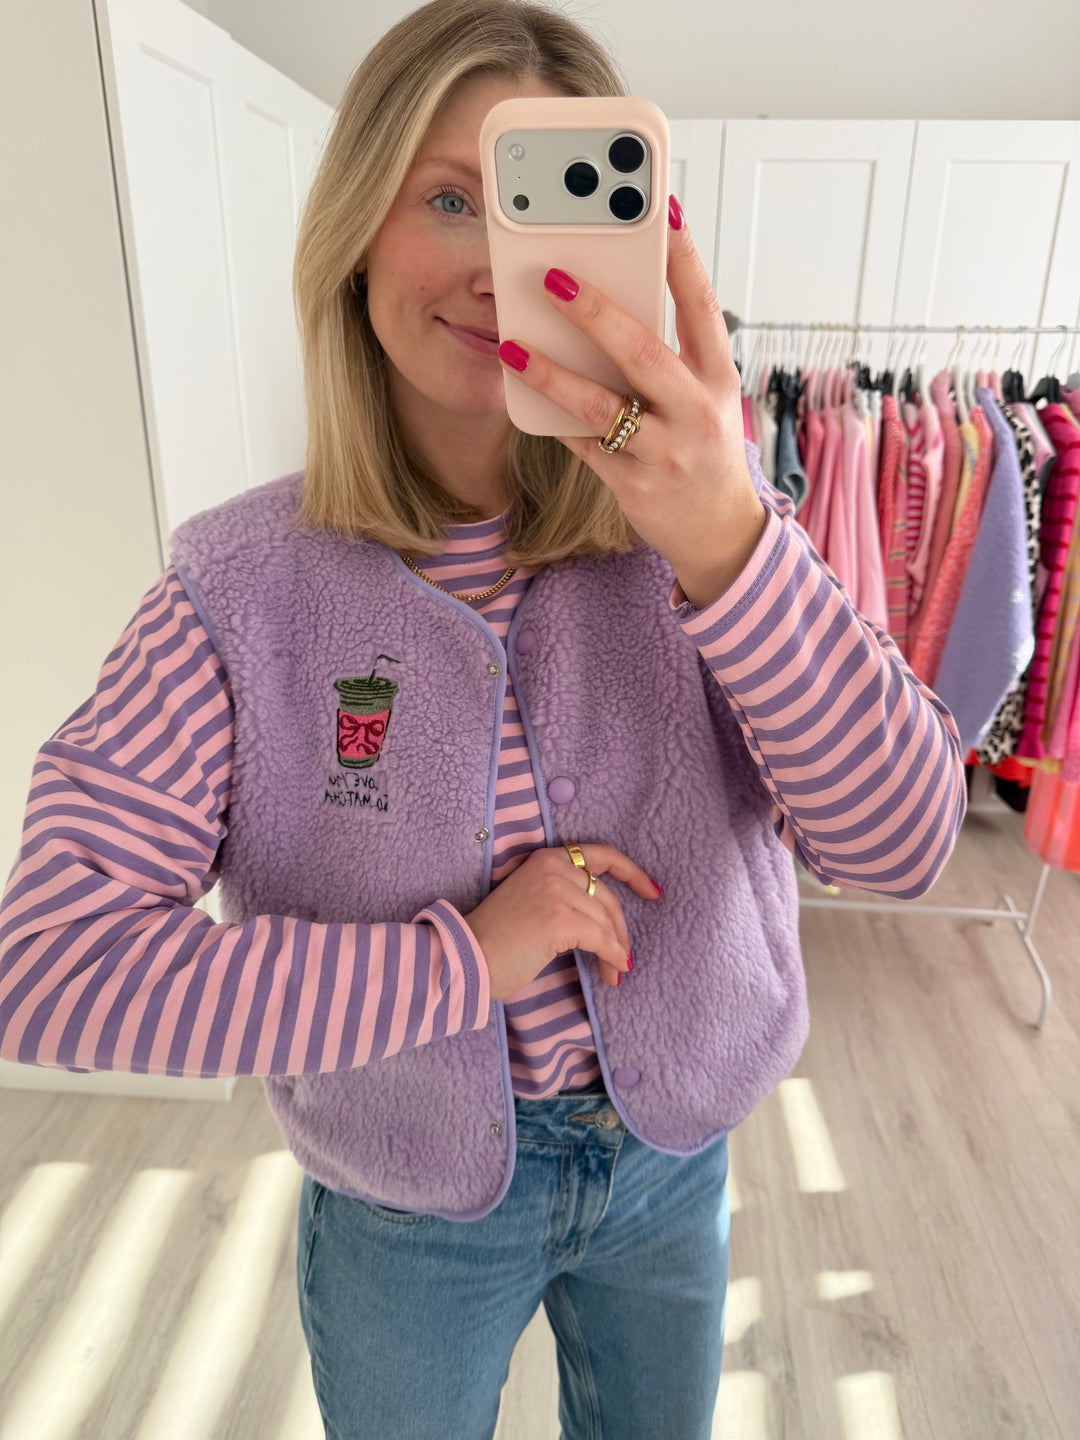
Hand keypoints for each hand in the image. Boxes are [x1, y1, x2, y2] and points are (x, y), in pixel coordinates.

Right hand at [462, 843, 661, 1001]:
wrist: (467, 956)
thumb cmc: (496, 938)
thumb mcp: (532, 901)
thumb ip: (565, 897)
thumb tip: (607, 923)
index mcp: (547, 858)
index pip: (602, 855)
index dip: (632, 872)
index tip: (652, 890)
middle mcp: (553, 867)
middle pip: (607, 896)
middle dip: (621, 929)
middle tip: (625, 957)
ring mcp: (557, 891)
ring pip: (605, 921)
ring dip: (616, 950)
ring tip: (613, 973)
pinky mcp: (560, 918)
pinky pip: (601, 939)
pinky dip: (612, 956)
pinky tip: (613, 971)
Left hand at [496, 195, 768, 607]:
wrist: (720, 532)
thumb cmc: (703, 448)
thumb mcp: (705, 397)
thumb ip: (669, 355)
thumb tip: (609, 301)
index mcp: (718, 378)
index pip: (702, 307)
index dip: (682, 258)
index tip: (660, 210)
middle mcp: (696, 411)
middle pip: (643, 352)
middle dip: (597, 312)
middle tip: (553, 277)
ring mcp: (665, 451)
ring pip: (602, 406)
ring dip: (553, 374)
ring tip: (514, 345)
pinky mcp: (635, 485)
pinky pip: (584, 446)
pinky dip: (554, 419)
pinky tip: (524, 392)